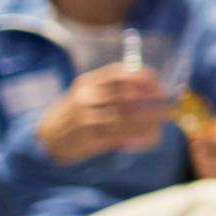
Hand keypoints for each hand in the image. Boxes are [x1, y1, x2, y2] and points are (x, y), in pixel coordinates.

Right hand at [36, 65, 168, 163]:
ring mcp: (85, 121)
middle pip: (123, 96)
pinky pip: (118, 138)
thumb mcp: (85, 92)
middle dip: (150, 99)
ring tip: (166, 118)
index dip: (140, 77)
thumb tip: (149, 81)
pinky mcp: (88, 140)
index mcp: (86, 83)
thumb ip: (111, 85)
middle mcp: (85, 99)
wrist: (46, 137)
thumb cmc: (74, 111)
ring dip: (148, 119)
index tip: (158, 81)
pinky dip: (137, 137)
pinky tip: (151, 137)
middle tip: (169, 101)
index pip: (116, 75)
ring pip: (123, 118)